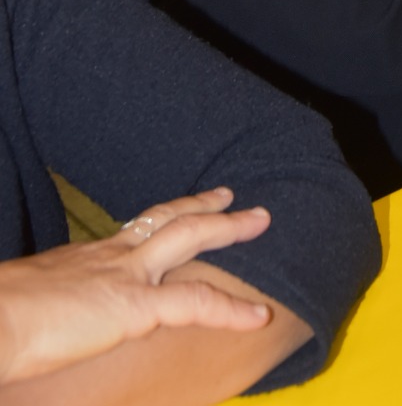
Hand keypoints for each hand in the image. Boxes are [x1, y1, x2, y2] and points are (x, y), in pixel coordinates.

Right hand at [0, 187, 270, 385]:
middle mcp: (114, 256)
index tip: (183, 210)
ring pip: (190, 236)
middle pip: (169, 218)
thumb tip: (53, 321)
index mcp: (90, 257)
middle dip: (205, 206)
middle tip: (232, 195)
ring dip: (228, 228)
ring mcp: (129, 275)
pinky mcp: (136, 305)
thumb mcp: (36, 300)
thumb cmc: (4, 317)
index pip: (137, 229)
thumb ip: (58, 303)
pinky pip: (196, 303)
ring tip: (260, 220)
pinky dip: (230, 309)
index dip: (164, 218)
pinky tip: (257, 316)